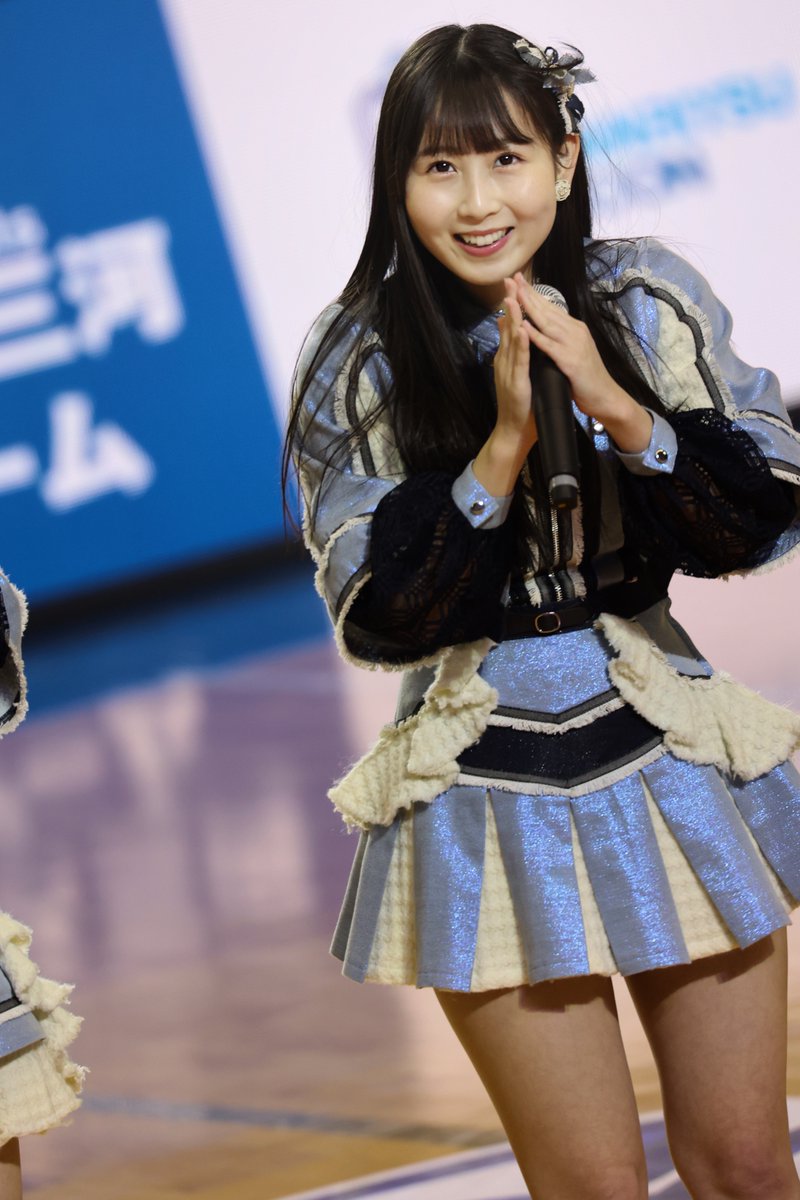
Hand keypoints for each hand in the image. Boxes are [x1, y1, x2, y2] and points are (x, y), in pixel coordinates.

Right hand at [492, 279, 536, 444]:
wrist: (514, 430)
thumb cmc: (521, 405)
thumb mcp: (517, 374)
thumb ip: (514, 353)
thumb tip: (511, 332)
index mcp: (508, 358)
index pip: (510, 326)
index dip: (513, 304)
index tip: (514, 284)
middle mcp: (505, 361)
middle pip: (508, 327)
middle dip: (509, 303)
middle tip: (509, 280)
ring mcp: (508, 371)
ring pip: (510, 340)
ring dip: (512, 318)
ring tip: (513, 296)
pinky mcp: (515, 382)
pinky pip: (519, 360)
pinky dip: (520, 344)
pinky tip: (523, 329)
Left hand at [510, 273, 651, 452]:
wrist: (605, 396)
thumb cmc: (586, 378)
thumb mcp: (573, 351)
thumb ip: (561, 338)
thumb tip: (547, 326)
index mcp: (574, 328)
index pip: (550, 307)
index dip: (534, 293)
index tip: (518, 280)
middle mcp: (574, 331)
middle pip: (547, 309)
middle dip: (528, 293)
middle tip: (512, 278)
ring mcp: (573, 345)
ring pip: (547, 322)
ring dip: (529, 308)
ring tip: (514, 294)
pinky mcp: (570, 361)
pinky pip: (550, 346)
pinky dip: (536, 336)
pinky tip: (524, 327)